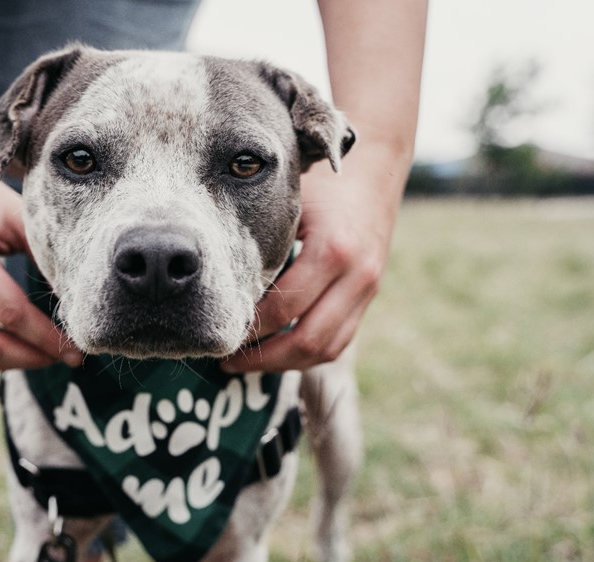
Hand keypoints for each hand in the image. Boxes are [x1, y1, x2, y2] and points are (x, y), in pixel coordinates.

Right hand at [0, 157, 83, 369]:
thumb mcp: (17, 216)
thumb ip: (44, 255)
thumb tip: (76, 300)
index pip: (11, 312)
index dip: (45, 337)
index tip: (76, 347)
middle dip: (30, 358)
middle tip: (65, 357)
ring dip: (11, 363)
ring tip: (45, 356)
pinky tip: (20, 348)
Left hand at [222, 157, 398, 372]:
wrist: (376, 166)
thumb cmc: (321, 182)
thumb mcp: (291, 202)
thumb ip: (262, 241)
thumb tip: (216, 279)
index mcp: (333, 251)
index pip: (285, 310)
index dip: (252, 329)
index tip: (221, 333)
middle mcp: (357, 276)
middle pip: (309, 340)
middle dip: (265, 358)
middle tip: (228, 360)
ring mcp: (368, 289)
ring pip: (328, 348)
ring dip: (287, 363)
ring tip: (248, 362)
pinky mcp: (370, 295)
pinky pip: (340, 339)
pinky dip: (308, 352)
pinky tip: (278, 350)